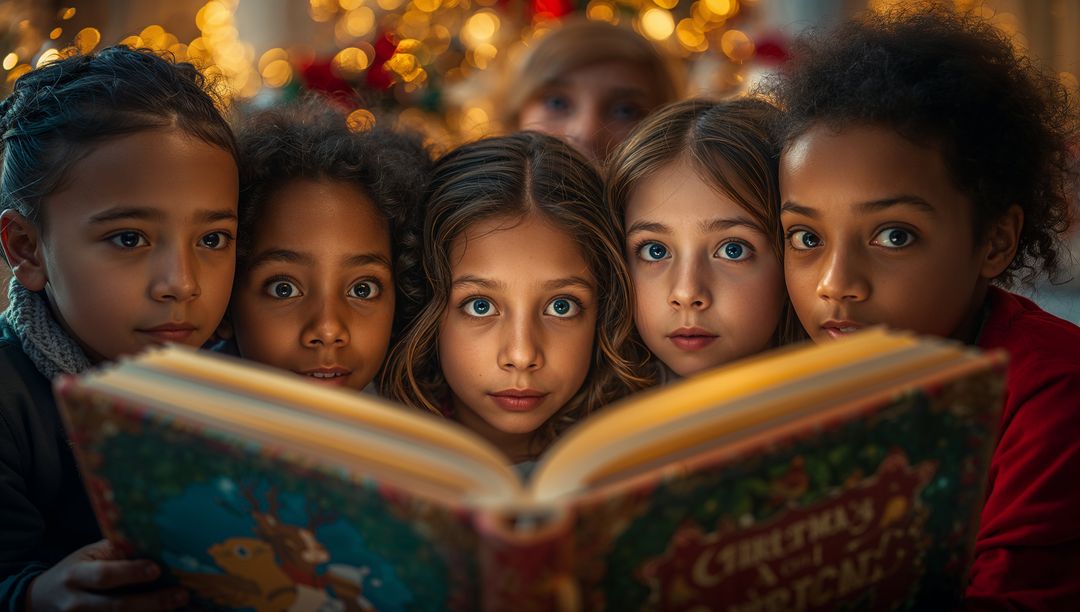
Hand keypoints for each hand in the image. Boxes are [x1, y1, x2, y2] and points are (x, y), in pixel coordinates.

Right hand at [26, 539, 188, 610]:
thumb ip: (117, 551)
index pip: (104, 575)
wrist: (41, 599)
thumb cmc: (75, 571)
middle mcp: (75, 603)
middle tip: (181, 595)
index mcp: (75, 575)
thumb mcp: (88, 555)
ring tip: (177, 606)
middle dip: (152, 602)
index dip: (130, 573)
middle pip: (117, 606)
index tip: (156, 569)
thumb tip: (156, 543)